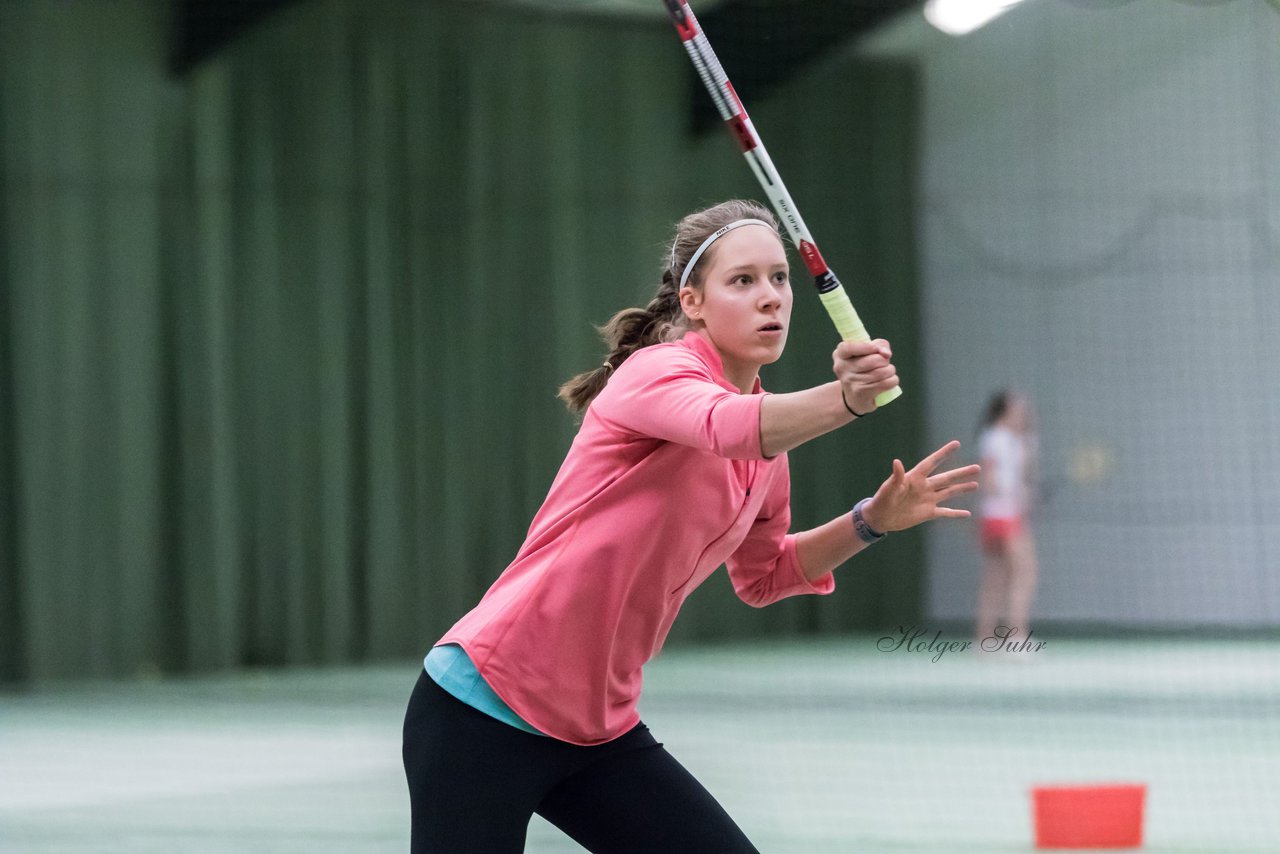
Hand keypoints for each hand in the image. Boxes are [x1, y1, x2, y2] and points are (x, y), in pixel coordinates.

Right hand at [832, 339, 897, 416]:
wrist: (855, 395)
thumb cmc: (863, 368)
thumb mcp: (867, 352)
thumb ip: (879, 345)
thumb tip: (886, 353)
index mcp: (840, 354)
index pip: (849, 348)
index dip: (865, 347)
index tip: (875, 348)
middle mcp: (842, 368)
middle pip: (874, 360)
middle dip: (885, 360)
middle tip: (883, 363)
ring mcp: (851, 382)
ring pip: (882, 372)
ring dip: (890, 370)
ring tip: (887, 372)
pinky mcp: (861, 393)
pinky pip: (886, 383)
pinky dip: (893, 380)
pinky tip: (888, 381)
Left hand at [861, 441, 979, 533]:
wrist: (879, 518)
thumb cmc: (882, 500)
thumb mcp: (889, 488)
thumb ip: (896, 476)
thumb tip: (897, 461)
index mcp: (915, 478)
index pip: (932, 462)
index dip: (943, 453)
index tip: (956, 443)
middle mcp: (924, 487)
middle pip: (946, 478)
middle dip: (962, 473)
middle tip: (978, 467)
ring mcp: (927, 500)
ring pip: (949, 492)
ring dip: (962, 489)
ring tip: (976, 484)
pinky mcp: (927, 513)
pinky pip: (945, 513)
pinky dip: (956, 514)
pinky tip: (967, 513)